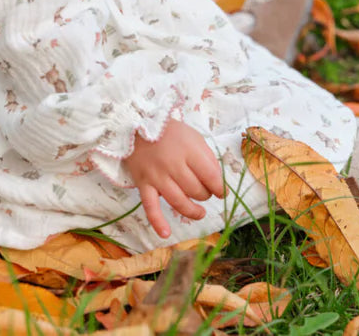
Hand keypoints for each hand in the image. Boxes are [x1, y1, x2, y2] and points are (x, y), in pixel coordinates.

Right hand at [123, 119, 223, 238]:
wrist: (136, 124)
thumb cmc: (170, 132)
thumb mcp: (194, 137)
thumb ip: (207, 158)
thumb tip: (218, 182)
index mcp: (188, 150)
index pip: (211, 177)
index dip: (220, 188)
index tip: (222, 192)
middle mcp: (173, 164)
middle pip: (196, 190)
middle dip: (205, 195)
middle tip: (205, 192)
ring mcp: (157, 176)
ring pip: (179, 202)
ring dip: (193, 211)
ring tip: (200, 212)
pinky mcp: (143, 184)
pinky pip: (150, 207)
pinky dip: (157, 222)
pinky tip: (165, 234)